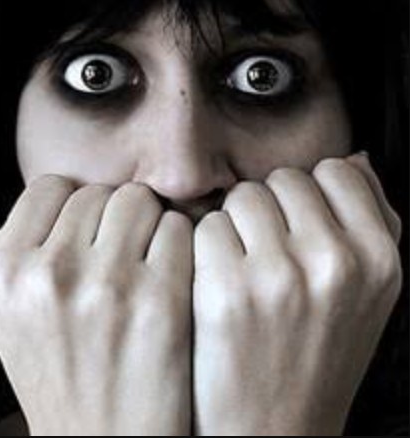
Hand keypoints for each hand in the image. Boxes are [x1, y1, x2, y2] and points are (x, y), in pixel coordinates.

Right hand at [0, 176, 193, 435]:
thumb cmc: (65, 375)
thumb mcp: (17, 313)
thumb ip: (33, 249)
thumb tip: (71, 198)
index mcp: (5, 271)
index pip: (52, 187)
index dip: (77, 203)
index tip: (92, 227)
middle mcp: (50, 272)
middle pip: (101, 192)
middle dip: (116, 215)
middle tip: (125, 249)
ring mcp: (107, 283)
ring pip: (140, 200)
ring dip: (149, 222)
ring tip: (148, 260)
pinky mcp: (161, 298)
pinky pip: (178, 228)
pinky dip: (179, 242)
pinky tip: (174, 273)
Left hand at [193, 153, 402, 435]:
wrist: (273, 426)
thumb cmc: (317, 354)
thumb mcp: (366, 291)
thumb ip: (369, 220)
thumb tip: (354, 158)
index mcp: (378, 259)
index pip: (335, 171)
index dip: (310, 193)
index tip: (298, 219)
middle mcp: (334, 262)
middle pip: (283, 179)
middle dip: (271, 207)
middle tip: (266, 249)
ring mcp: (278, 275)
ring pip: (242, 196)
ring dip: (238, 223)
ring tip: (243, 265)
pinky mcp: (225, 290)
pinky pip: (207, 226)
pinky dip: (207, 247)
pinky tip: (218, 281)